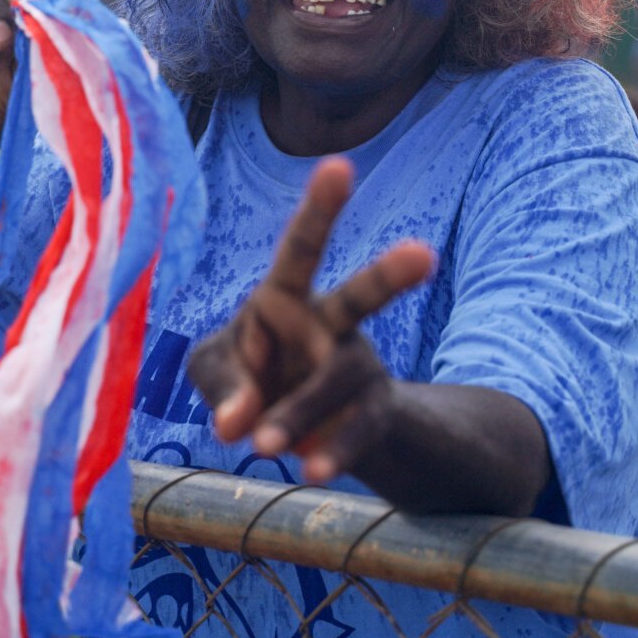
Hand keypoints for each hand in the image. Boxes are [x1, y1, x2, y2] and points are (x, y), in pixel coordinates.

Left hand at [188, 158, 433, 483]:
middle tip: (424, 254)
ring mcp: (355, 369)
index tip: (340, 166)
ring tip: (265, 447)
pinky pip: (356, 430)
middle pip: (363, 296)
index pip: (302, 248)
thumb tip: (238, 424)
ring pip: (337, 380)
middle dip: (391, 275)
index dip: (320, 209)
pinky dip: (332, 450)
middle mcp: (331, 325)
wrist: (299, 430)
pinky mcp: (368, 414)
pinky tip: (313, 471)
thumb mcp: (214, 371)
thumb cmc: (248, 377)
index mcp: (286, 297)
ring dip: (299, 412)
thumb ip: (220, 386)